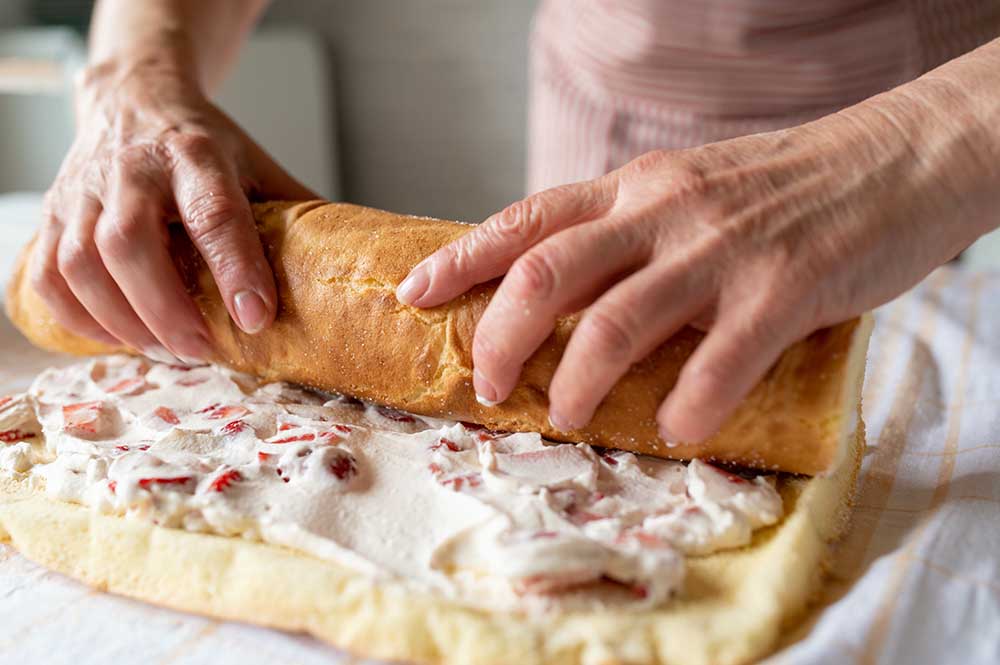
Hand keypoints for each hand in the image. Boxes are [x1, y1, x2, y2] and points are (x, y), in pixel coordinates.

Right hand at [31, 61, 314, 361]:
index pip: (214, 213)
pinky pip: (49, 275)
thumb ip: (293, 215)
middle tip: (201, 349)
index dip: (235, 269)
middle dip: (166, 307)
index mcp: (195, 154)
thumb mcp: (255, 165)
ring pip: (81, 263)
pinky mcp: (53, 212)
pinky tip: (118, 336)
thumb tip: (345, 272)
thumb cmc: (203, 143)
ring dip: (123, 320)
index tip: (256, 318)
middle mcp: (132, 168)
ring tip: (166, 350)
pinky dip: (80, 317)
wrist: (134, 97)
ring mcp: (83, 189)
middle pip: (130, 242)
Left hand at [396, 106, 994, 442]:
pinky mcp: (783, 288)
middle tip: (488, 385)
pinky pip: (717, 361)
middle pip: (547, 275)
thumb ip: (626, 232)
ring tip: (565, 417)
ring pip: (616, 323)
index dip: (461, 259)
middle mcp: (663, 211)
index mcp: (634, 188)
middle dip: (501, 338)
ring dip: (576, 383)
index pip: (526, 220)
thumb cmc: (782, 188)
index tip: (413, 294)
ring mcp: (721, 250)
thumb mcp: (686, 190)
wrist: (893, 160)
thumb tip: (559, 292)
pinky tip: (676, 429)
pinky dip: (686, 406)